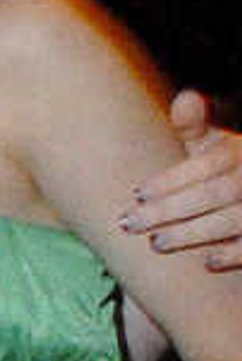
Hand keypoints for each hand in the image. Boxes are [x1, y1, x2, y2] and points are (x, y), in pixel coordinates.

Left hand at [124, 89, 241, 271]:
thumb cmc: (235, 168)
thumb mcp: (219, 146)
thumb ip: (198, 128)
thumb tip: (185, 98)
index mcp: (241, 151)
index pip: (208, 165)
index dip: (173, 179)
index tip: (137, 193)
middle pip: (217, 193)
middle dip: (171, 210)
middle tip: (129, 224)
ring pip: (235, 219)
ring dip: (195, 233)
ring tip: (156, 243)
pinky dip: (235, 254)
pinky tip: (207, 263)